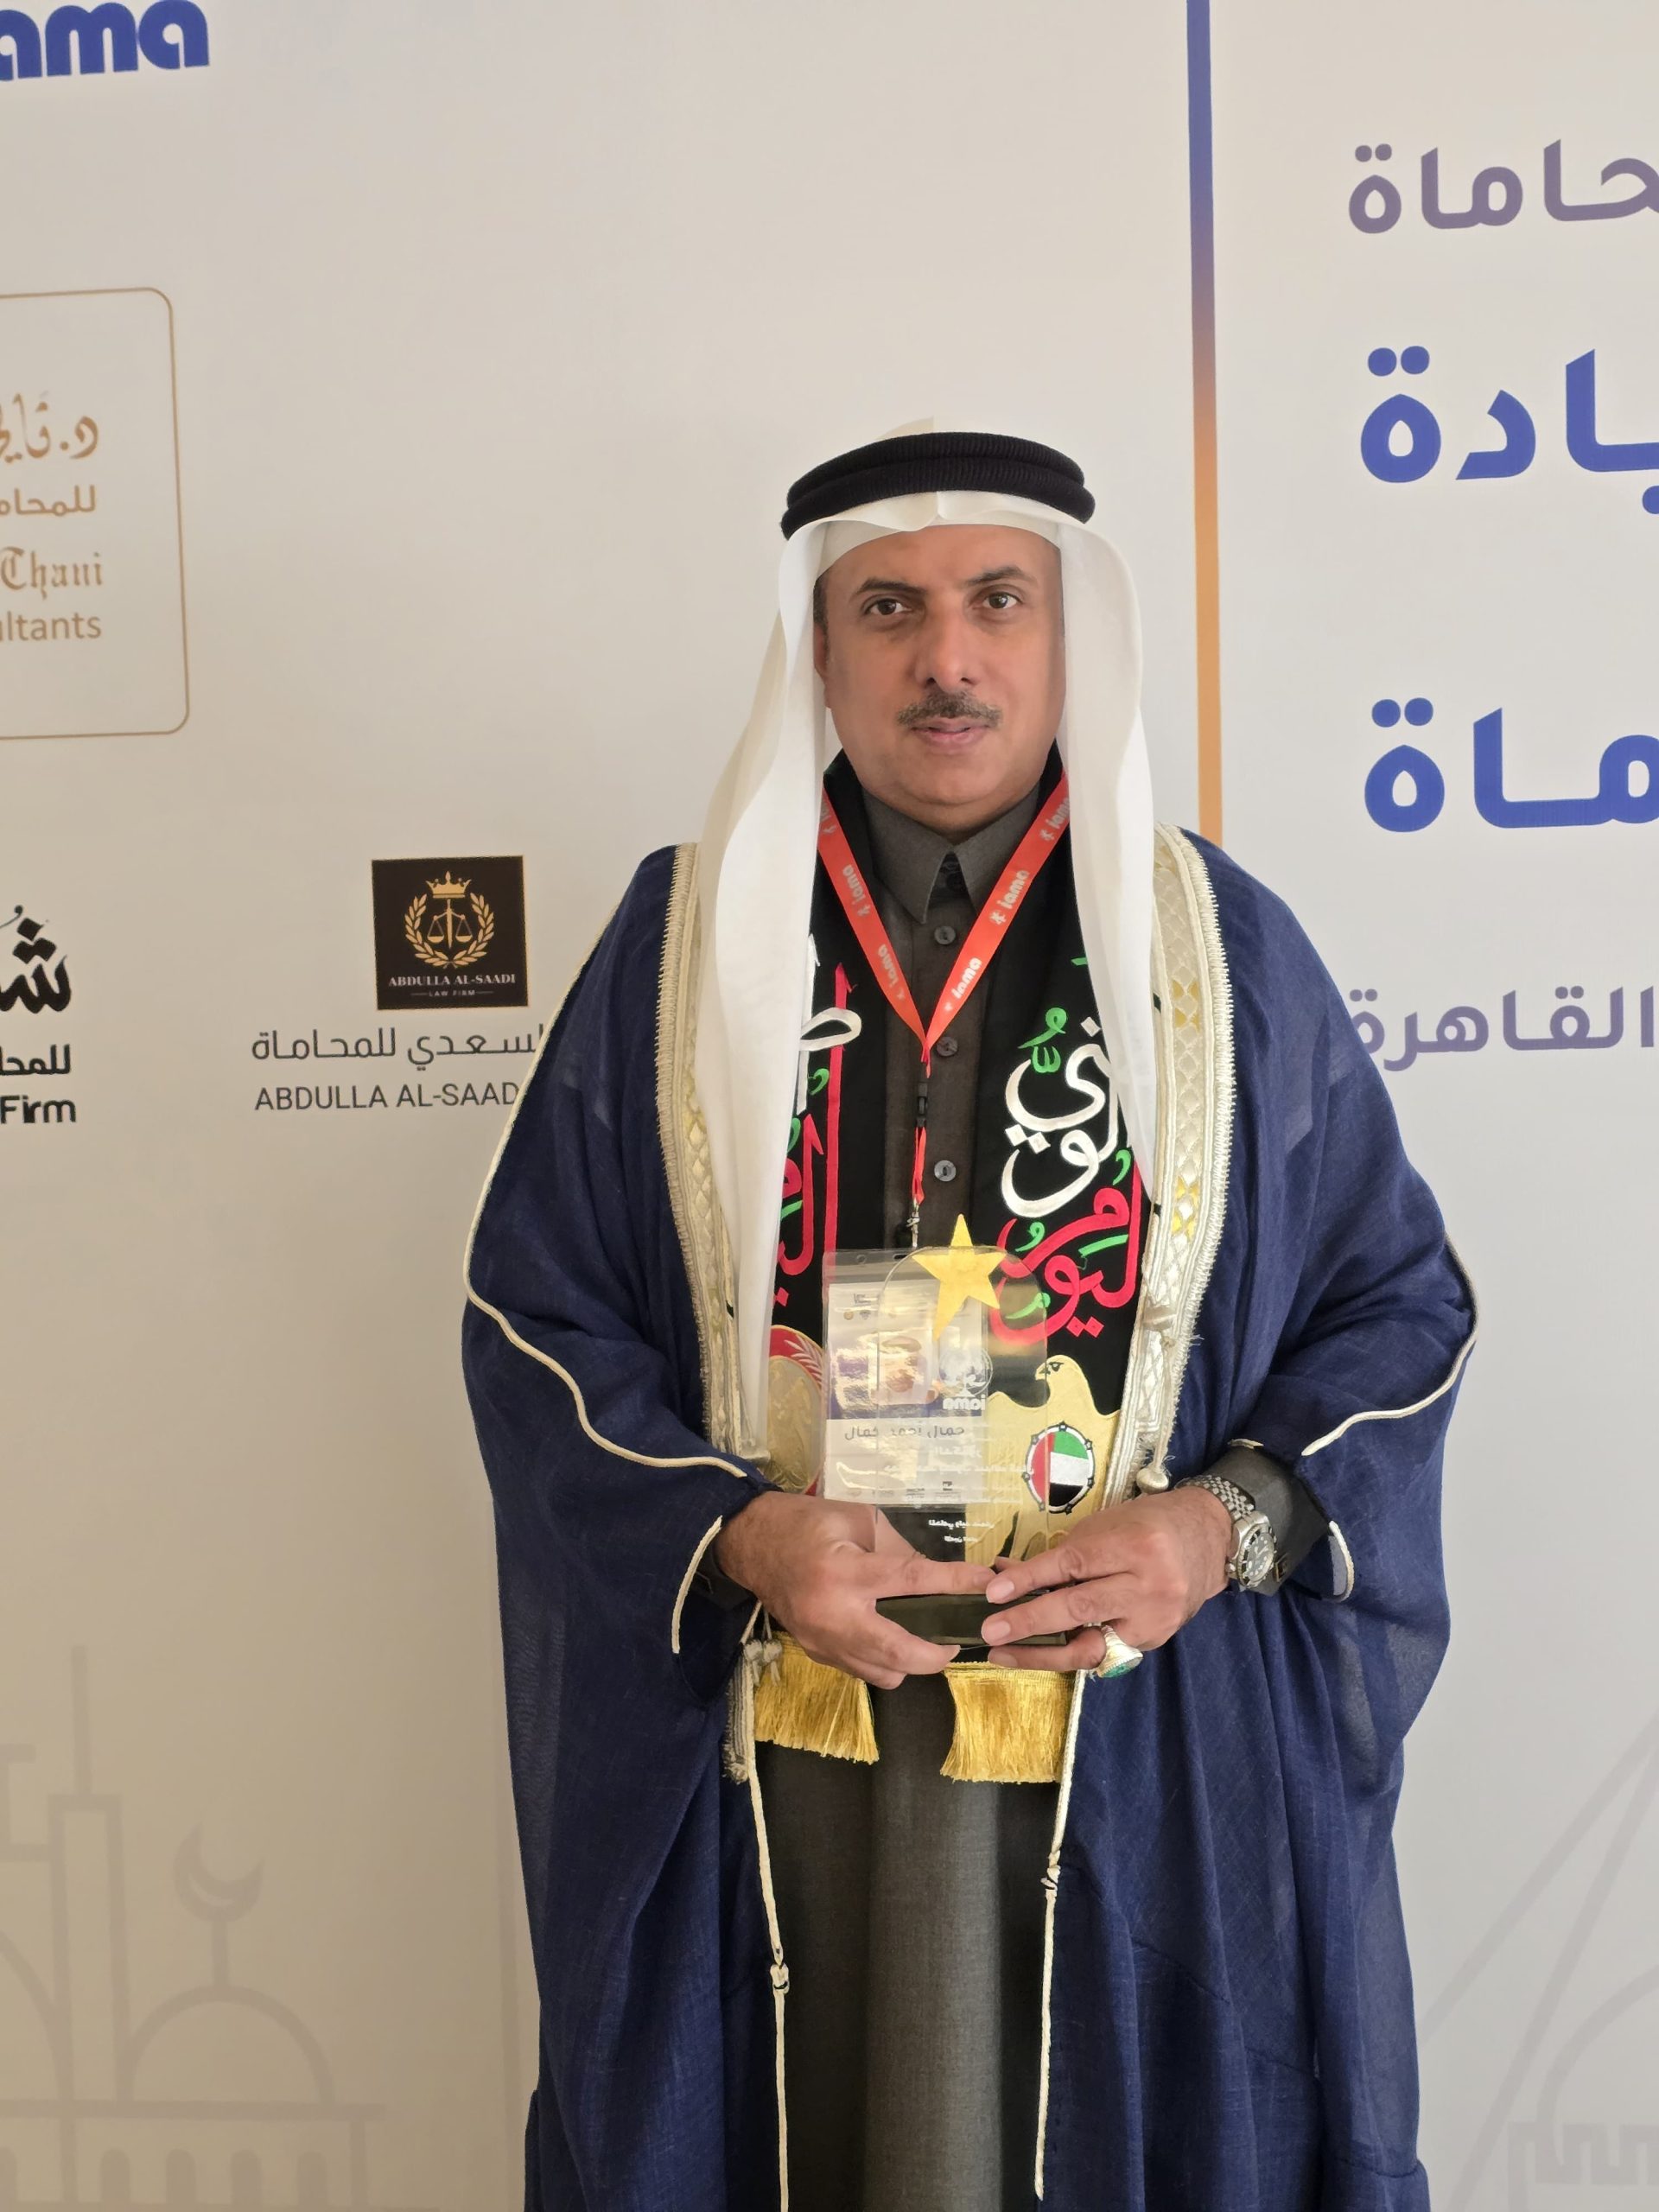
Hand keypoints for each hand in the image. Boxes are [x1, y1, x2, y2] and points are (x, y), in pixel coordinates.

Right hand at [715, 1492, 993, 1689]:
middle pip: (899, 1653)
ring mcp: (823, 1641)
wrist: (751, 1544)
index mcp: (845, 1571)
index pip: (911, 1581)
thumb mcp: (857, 1520)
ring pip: (884, 1672)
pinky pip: (863, 1670)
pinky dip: (885, 1661)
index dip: (953, 1584)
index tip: (986, 1585)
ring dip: (912, 1661)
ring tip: (925, 1638)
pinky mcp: (817, 1653)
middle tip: (957, 1637)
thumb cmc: (806, 1523)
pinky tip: (892, 1637)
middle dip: (938, 1653)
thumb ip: (897, 1550)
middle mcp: (834, 1614)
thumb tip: (936, 1577)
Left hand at [978, 1487, 1233, 1671]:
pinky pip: (1103, 1652)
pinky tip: (1040, 1653)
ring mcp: (1154, 1618)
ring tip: (1004, 1654)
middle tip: (990, 1631)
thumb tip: (1005, 1574)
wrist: (1206, 1540)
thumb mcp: (1103, 1526)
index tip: (993, 1593)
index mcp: (1134, 1545)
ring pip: (1090, 1645)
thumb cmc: (1146, 1525)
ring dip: (1041, 1653)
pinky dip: (1069, 1652)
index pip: (1072, 1565)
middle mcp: (1148, 1585)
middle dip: (1029, 1622)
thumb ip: (1060, 1554)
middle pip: (1079, 1608)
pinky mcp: (1154, 1641)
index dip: (1029, 1580)